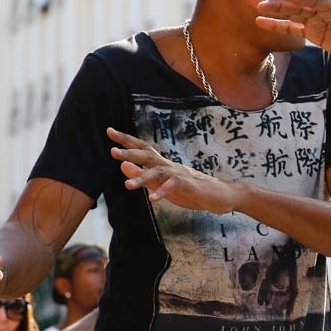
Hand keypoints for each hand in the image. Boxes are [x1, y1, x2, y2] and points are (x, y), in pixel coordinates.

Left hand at [108, 127, 238, 213]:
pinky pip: (176, 186)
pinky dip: (164, 192)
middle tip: (113, 152)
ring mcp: (180, 175)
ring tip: (128, 185)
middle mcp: (170, 166)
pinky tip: (152, 199)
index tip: (110, 131)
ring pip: (160, 172)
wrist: (221, 195)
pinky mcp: (191, 185)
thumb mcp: (162, 185)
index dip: (126, 141)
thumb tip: (122, 166)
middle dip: (131, 153)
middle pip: (148, 156)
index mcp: (162, 165)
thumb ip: (143, 177)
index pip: (142, 149)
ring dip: (143, 178)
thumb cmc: (191, 190)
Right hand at [250, 0, 330, 63]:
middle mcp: (320, 9)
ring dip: (272, 10)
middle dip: (276, 3)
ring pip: (290, 14)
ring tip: (252, 4)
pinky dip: (277, 25)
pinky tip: (261, 22)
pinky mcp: (312, 32)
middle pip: (295, 5)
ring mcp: (314, 20)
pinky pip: (292, 28)